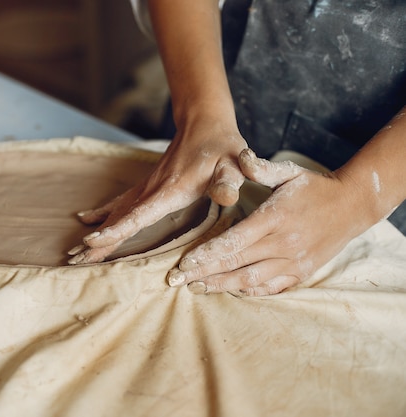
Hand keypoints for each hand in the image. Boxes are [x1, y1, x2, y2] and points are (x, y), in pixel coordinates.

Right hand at [68, 124, 246, 263]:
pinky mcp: (147, 186)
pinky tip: (86, 219)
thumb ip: (229, 182)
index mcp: (171, 191)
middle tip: (74, 260)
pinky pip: (120, 202)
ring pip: (116, 213)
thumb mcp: (234, 164)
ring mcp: (147, 187)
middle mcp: (153, 190)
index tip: (93, 242)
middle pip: (119, 219)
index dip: (116, 231)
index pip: (138, 216)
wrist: (205, 124)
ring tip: (75, 251)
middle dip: (97, 242)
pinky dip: (103, 214)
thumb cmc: (222, 148)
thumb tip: (228, 197)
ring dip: (96, 232)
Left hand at [167, 148, 372, 295]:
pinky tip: (227, 291)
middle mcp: (283, 244)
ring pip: (250, 281)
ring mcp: (293, 262)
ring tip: (196, 288)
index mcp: (274, 218)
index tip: (183, 263)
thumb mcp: (289, 172)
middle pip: (236, 264)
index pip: (233, 242)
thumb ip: (261, 168)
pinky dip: (247, 291)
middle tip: (176, 281)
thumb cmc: (314, 188)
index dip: (206, 255)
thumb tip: (240, 156)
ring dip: (221, 286)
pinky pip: (270, 288)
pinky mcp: (301, 273)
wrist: (353, 206)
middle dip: (204, 274)